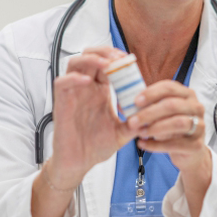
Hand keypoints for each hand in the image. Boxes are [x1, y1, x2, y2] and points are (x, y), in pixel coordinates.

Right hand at [47, 46, 137, 187]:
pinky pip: (62, 82)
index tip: (129, 60)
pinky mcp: (61, 103)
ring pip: (75, 63)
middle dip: (105, 52)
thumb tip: (154, 115)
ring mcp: (73, 94)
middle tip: (118, 58)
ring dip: (91, 59)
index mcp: (100, 91)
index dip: (116, 57)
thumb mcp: (122, 132)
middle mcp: (86, 88)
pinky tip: (88, 81)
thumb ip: (136, 121)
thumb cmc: (96, 147)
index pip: (106, 64)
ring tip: (106, 65)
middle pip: (90, 55)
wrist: (79, 164)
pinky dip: (74, 77)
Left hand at [130, 80, 210, 216]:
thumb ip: (148, 106)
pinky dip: (156, 145)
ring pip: (177, 123)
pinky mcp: (196, 144)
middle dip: (149, 113)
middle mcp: (196, 107)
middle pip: (172, 105)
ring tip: (139, 133)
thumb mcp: (163, 113)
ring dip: (155, 128)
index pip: (169, 87)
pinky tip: (143, 144)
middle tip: (132, 121)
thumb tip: (122, 103)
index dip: (151, 93)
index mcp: (186, 94)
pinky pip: (175, 144)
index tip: (135, 101)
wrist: (189, 152)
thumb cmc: (172, 127)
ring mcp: (199, 125)